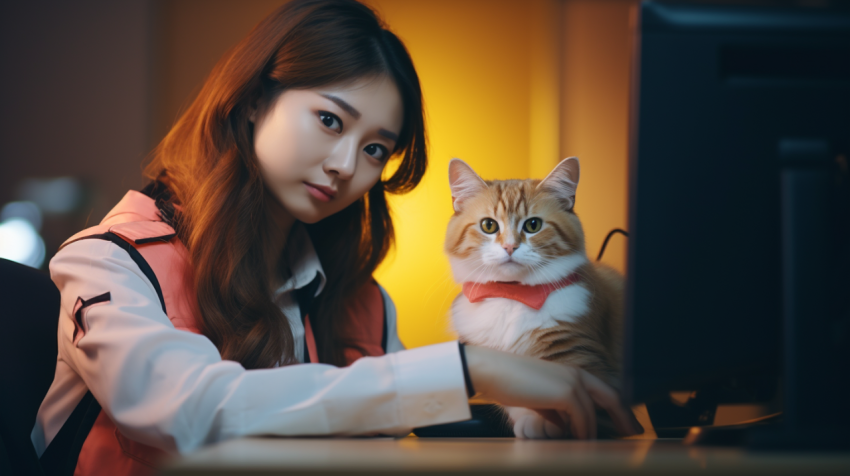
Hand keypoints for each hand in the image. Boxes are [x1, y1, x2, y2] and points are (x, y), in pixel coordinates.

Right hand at [463, 345, 642, 438]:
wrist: (493, 371)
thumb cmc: (510, 383)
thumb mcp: (538, 398)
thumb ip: (555, 409)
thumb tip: (565, 426)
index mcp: (570, 373)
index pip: (603, 390)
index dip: (618, 407)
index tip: (627, 422)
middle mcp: (576, 374)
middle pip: (611, 397)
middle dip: (625, 416)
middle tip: (635, 432)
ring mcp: (572, 382)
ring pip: (593, 412)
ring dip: (594, 432)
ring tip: (596, 446)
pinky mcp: (566, 392)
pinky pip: (582, 418)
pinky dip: (582, 431)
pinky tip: (578, 440)